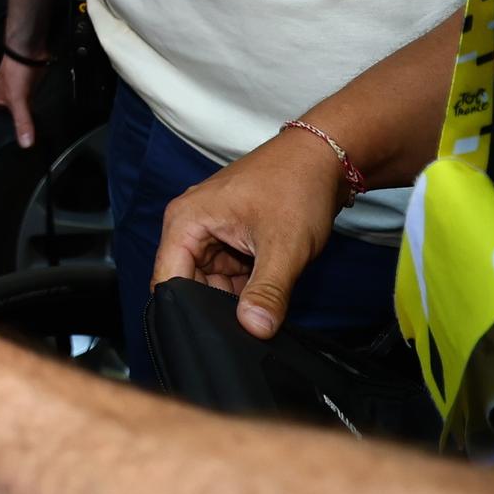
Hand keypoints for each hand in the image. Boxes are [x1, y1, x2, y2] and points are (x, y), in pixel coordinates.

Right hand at [0, 54, 44, 148]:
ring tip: (13, 136)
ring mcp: (7, 96)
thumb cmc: (15, 68)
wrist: (29, 53)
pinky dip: (21, 116)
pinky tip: (27, 123)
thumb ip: (22, 121)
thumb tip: (25, 141)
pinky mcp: (20, 93)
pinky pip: (18, 109)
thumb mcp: (17, 99)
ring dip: (9, 123)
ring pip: (4, 114)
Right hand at [150, 127, 344, 338]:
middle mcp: (191, 224)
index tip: (216, 334)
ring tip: (263, 301)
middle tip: (250, 320)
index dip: (188, 312)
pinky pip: (227, 274)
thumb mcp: (284, 246)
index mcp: (186, 220)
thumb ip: (267, 292)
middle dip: (215, 307)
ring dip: (233, 297)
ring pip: (210, 283)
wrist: (325, 159)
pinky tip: (265, 290)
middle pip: (188, 285)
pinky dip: (245, 287)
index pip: (168, 280)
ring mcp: (210, 231)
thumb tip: (254, 329)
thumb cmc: (298, 185)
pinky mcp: (229, 238)